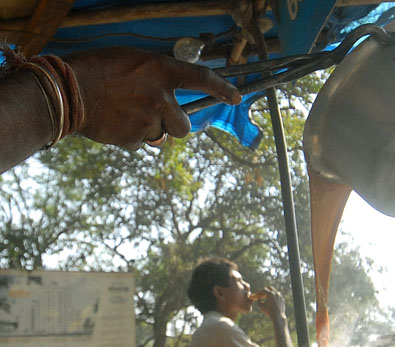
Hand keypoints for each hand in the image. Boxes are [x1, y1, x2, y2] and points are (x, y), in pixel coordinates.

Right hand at [64, 47, 240, 148]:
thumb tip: (169, 105)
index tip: (237, 97)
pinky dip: (128, 136)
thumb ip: (155, 81)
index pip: (201, 78)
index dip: (222, 88)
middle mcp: (161, 97)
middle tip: (153, 115)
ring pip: (161, 136)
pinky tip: (112, 122)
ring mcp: (150, 120)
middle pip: (185, 126)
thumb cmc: (96, 70)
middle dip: (174, 126)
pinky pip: (139, 143)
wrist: (66, 92)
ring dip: (149, 130)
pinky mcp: (135, 139)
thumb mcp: (131, 63)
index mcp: (160, 70)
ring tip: (123, 114)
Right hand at [253, 286, 285, 318]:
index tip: (257, 294)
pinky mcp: (282, 299)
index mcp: (270, 294)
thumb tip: (258, 297)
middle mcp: (276, 293)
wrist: (277, 316)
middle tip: (262, 294)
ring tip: (266, 298)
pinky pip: (278, 295)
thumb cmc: (268, 311)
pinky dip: (274, 297)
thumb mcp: (260, 306)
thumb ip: (258, 300)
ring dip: (270, 293)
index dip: (259, 292)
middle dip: (265, 290)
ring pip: (274, 291)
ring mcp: (280, 296)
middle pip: (270, 288)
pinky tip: (272, 301)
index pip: (263, 290)